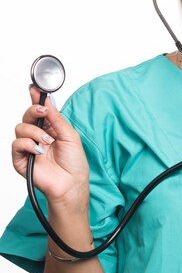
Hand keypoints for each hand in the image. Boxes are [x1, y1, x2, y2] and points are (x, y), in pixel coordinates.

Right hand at [12, 86, 89, 206]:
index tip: (34, 88)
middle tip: (43, 112)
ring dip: (35, 132)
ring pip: (20, 128)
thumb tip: (49, 100)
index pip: (39, 110)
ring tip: (48, 142)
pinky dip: (27, 144)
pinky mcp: (21, 159)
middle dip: (34, 110)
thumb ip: (57, 118)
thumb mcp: (70, 136)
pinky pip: (16, 144)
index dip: (35, 98)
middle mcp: (37, 136)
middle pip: (27, 115)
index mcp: (50, 128)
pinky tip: (39, 151)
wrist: (71, 183)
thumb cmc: (74, 163)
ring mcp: (28, 147)